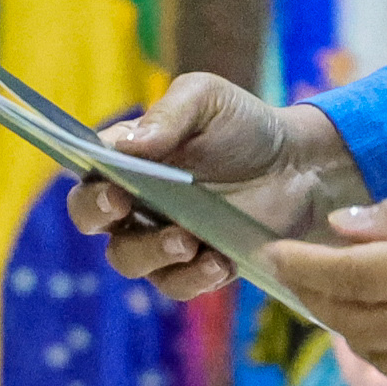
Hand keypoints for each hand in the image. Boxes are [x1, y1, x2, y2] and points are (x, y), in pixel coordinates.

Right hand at [67, 75, 367, 300]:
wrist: (300, 165)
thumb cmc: (244, 124)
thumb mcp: (207, 100)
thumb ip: (168, 115)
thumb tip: (123, 143)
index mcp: (126, 159)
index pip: (87, 175)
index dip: (88, 185)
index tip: (111, 188)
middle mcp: (133, 201)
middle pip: (91, 220)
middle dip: (100, 216)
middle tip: (126, 206)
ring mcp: (162, 238)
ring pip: (129, 260)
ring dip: (151, 253)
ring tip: (188, 241)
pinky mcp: (197, 266)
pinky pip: (177, 285)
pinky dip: (193, 278)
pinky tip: (220, 260)